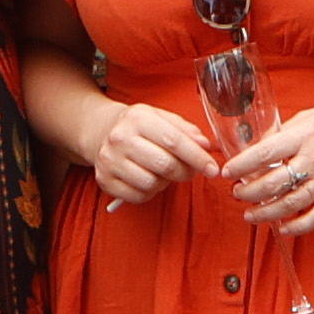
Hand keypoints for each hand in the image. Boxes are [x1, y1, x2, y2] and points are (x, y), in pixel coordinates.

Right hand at [74, 101, 217, 207]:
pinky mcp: (105, 180)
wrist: (101, 131)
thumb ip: (186, 130)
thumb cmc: (139, 127)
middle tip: (190, 171)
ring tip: (164, 172)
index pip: (174, 141)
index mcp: (138, 118)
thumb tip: (205, 146)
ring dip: (166, 182)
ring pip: (152, 183)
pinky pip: (138, 195)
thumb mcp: (162, 118)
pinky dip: (150, 192)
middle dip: (185, 172)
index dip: (197, 157)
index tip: (212, 169)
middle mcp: (120, 138)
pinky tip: (150, 179)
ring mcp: (110, 160)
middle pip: (164, 165)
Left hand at [226, 92, 313, 232]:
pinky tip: (283, 228)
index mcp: (306, 134)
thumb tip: (262, 144)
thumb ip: (288, 131)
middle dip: (248, 191)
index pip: (265, 153)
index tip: (227, 172)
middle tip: (237, 193)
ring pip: (290, 203)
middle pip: (273, 182)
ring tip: (250, 214)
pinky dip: (298, 226)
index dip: (241, 165)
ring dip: (266, 212)